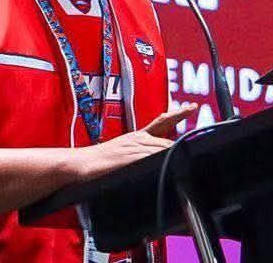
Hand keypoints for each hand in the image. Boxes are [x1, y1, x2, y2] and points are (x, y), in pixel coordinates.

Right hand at [71, 104, 196, 181]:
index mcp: (136, 136)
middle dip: (180, 147)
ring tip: (184, 164)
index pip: (162, 121)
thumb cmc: (97, 165)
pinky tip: (169, 163)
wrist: (79, 165)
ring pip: (163, 148)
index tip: (192, 107)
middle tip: (193, 153)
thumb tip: (153, 164)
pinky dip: (162, 159)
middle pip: (168, 140)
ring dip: (173, 156)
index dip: (178, 114)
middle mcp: (138, 138)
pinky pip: (152, 155)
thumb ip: (138, 157)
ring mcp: (135, 146)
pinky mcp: (131, 156)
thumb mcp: (121, 156)